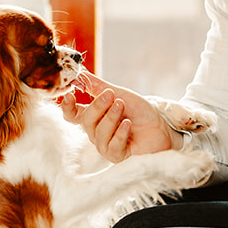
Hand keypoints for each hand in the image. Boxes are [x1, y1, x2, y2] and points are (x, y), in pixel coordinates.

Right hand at [59, 71, 175, 161]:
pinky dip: (120, 133)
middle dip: (98, 106)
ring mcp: (105, 145)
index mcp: (93, 117)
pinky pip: (112, 146)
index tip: (69, 95)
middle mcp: (95, 132)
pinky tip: (128, 124)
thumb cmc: (138, 111)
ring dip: (111, 118)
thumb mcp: (118, 94)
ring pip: (99, 133)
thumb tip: (78, 72)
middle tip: (111, 96)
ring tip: (122, 106)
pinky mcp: (117, 155)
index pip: (72, 115)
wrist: (160, 126)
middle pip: (86, 121)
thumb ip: (97, 86)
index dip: (67, 107)